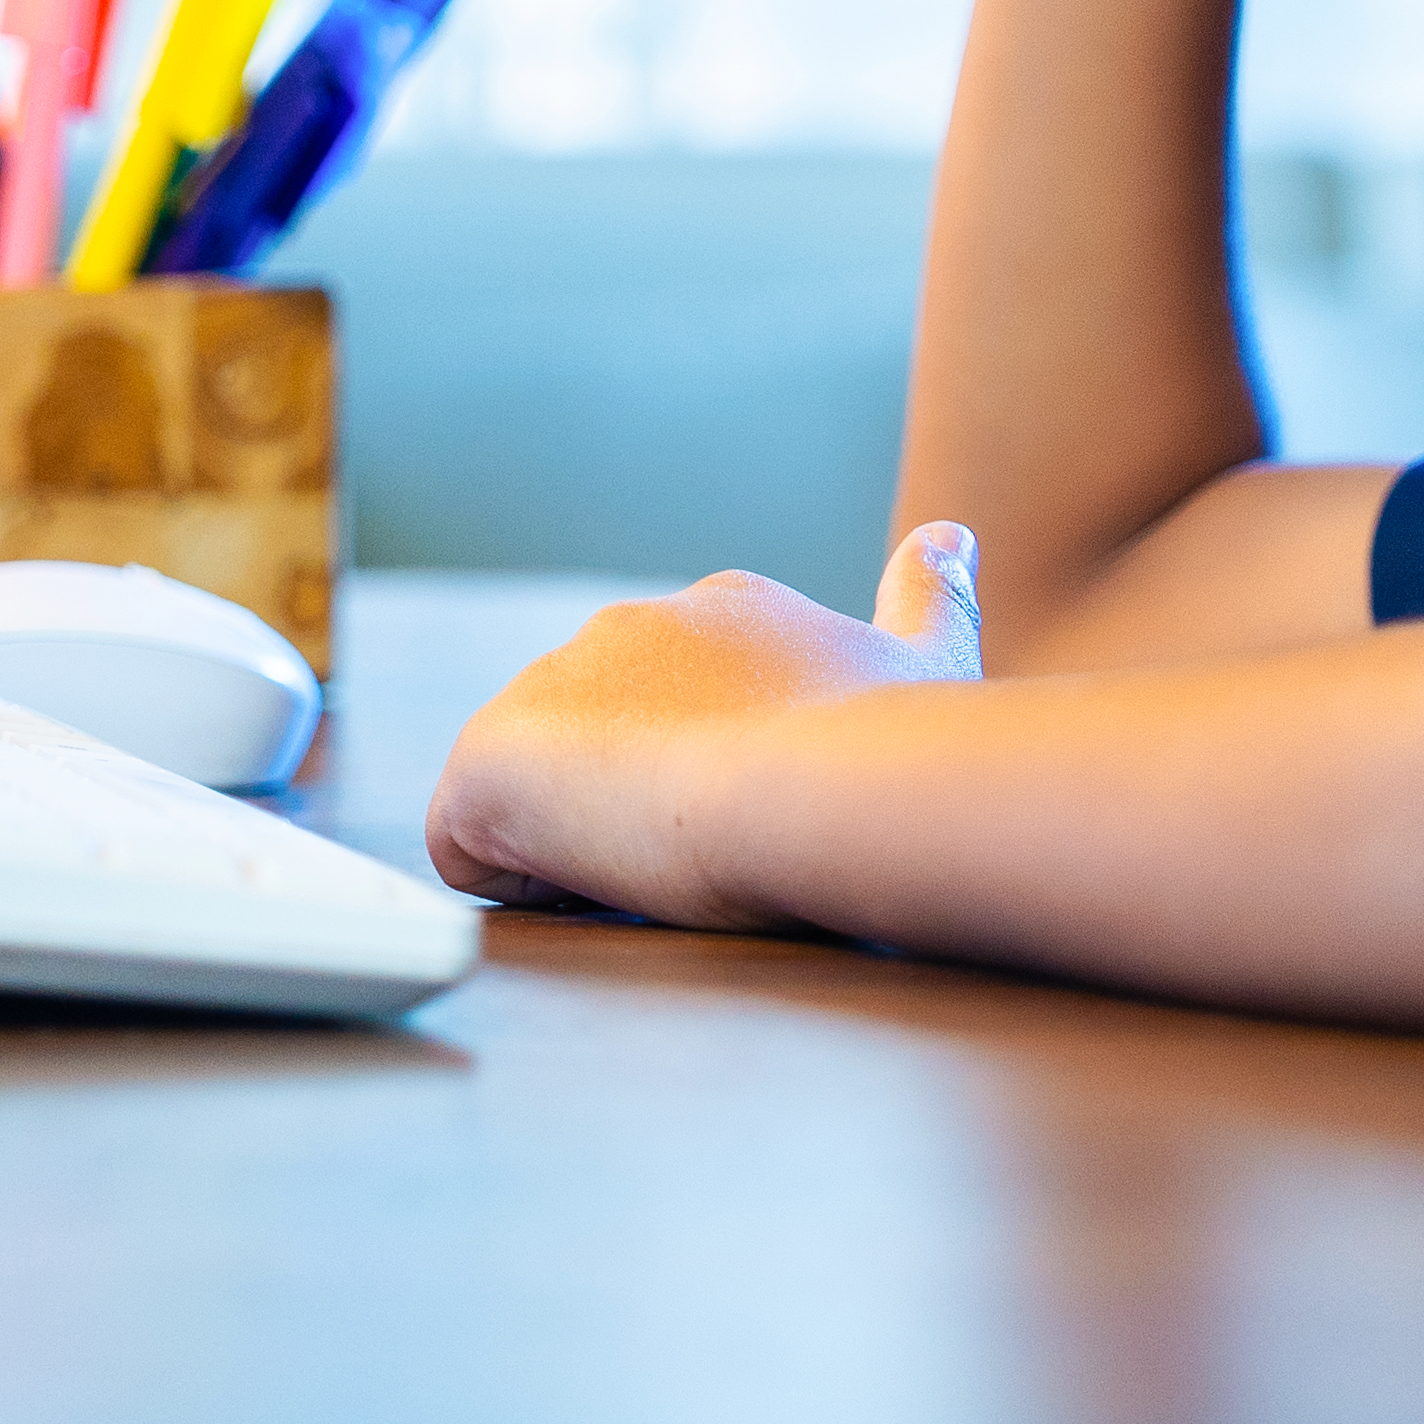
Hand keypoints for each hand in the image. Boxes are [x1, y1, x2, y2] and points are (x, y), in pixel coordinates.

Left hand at [423, 525, 981, 923]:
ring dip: (584, 843)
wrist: (818, 782)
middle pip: (609, 744)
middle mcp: (626, 626)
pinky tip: (594, 887)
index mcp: (723, 609)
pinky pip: (472, 846)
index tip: (755, 803)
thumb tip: (950, 536)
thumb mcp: (930, 658)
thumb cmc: (886, 738)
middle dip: (642, 804)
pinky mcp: (487, 762)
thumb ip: (931, 598)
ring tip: (659, 873)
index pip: (687, 700)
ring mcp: (548, 686)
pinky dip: (521, 880)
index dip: (715, 767)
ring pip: (539, 792)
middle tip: (713, 851)